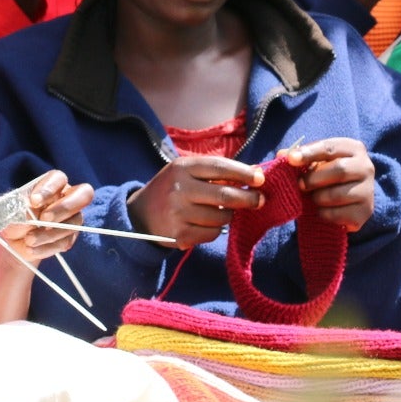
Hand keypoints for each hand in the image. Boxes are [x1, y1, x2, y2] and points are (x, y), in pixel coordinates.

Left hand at [0, 169, 91, 262]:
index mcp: (52, 183)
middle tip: (44, 219)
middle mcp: (68, 197)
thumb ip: (20, 210)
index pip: (59, 178)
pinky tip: (31, 249)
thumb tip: (31, 215)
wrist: (14, 240)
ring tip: (28, 240)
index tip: (33, 201)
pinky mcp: (70, 236)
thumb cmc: (13, 217)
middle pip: (84, 194)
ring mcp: (73, 217)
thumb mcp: (11, 211)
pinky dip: (46, 247)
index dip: (49, 189)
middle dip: (64, 208)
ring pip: (73, 223)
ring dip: (49, 234)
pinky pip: (65, 242)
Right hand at [129, 155, 264, 247]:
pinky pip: (212, 233)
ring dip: (229, 216)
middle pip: (224, 195)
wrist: (139, 216)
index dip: (243, 173)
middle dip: (248, 199)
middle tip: (260, 200)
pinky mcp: (180, 235)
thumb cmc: (171, 189)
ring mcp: (179, 213)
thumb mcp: (186, 172)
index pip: (220, 167)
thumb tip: (255, 171)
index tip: (261, 179)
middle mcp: (179, 188)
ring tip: (223, 212)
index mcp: (182, 167)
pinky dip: (216, 230)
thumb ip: (216, 171)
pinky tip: (206, 224)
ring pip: (221, 217)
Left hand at [280, 138, 374, 231]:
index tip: (291, 160)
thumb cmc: (327, 175)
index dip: (309, 152)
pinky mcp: (365, 212)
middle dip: (314, 179)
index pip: (330, 147)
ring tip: (314, 197)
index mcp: (354, 148)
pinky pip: (338, 214)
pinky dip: (324, 214)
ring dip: (318, 198)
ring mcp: (368, 191)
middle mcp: (366, 167)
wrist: (348, 200)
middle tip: (300, 185)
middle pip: (339, 170)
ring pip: (337, 195)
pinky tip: (323, 210)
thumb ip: (298, 157)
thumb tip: (281, 155)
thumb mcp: (315, 161)